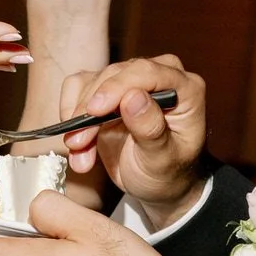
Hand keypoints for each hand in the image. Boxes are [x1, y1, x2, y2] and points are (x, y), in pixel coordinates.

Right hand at [59, 53, 207, 221]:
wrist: (157, 183)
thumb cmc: (168, 172)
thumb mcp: (163, 161)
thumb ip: (151, 129)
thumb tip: (133, 97)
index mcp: (185, 88)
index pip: (146, 72)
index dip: (117, 87)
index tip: (94, 112)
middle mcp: (159, 76)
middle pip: (114, 74)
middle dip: (90, 109)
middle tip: (77, 144)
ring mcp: (131, 80)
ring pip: (92, 82)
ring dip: (78, 119)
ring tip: (79, 153)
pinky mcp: (107, 89)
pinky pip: (78, 88)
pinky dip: (71, 116)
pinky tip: (77, 144)